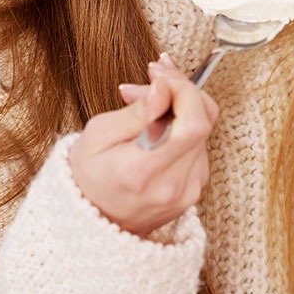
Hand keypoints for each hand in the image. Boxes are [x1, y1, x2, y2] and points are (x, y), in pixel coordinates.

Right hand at [68, 53, 218, 235]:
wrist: (94, 219)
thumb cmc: (89, 173)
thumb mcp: (97, 135)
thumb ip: (135, 112)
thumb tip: (165, 89)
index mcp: (142, 172)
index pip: (192, 124)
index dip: (183, 89)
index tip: (157, 74)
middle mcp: (173, 185)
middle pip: (203, 121)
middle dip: (180, 89)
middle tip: (150, 77)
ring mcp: (189, 190)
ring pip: (204, 129)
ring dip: (181, 105)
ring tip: (144, 99)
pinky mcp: (196, 187)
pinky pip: (200, 144)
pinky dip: (183, 124)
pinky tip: (158, 119)